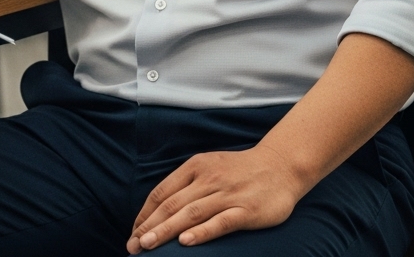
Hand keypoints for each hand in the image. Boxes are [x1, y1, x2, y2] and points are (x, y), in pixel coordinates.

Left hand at [127, 144, 303, 251]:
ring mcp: (227, 194)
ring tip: (148, 245)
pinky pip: (220, 222)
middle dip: (149, 227)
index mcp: (196, 167)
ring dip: (166, 231)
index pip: (162, 192)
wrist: (280, 166)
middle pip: (172, 205)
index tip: (133, 232)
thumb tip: (161, 207)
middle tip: (133, 246)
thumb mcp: (210, 167)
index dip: (145, 213)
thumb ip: (188, 184)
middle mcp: (208, 178)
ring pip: (190, 214)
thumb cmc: (240, 171)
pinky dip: (201, 232)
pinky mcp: (246, 210)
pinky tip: (185, 242)